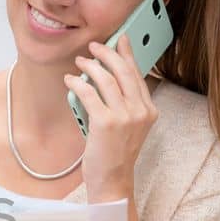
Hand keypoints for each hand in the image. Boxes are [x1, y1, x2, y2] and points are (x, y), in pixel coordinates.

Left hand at [65, 34, 158, 200]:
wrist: (112, 180)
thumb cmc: (115, 153)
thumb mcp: (128, 126)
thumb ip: (125, 103)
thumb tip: (107, 76)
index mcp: (149, 110)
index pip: (138, 74)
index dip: (127, 54)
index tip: (120, 39)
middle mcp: (141, 111)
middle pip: (123, 71)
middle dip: (107, 54)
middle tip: (93, 47)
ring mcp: (125, 117)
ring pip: (106, 79)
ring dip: (90, 66)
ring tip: (79, 62)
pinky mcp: (106, 123)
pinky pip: (89, 93)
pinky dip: (77, 83)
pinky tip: (70, 80)